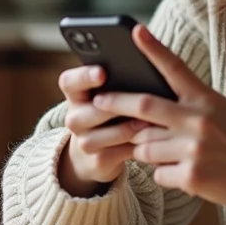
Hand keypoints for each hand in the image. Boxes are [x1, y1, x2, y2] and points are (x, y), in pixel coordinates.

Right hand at [56, 63, 149, 196]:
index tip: (102, 73)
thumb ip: (118, 81)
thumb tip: (146, 64)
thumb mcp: (107, 94)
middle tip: (138, 98)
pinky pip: (122, 151)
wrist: (96, 152)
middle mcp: (74, 118)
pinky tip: (155, 138)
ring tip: (149, 120)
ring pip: (110, 133)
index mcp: (74, 94)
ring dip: (131, 127)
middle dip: (116, 105)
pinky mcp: (100, 160)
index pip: (69, 82)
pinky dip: (140, 144)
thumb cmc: (109, 112)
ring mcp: (85, 141)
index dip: (84, 77)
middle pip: (91, 110)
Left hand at [92, 25, 225, 209]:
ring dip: (146, 150)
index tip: (135, 31)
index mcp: (205, 99)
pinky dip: (164, 173)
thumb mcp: (218, 110)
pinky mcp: (191, 176)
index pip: (175, 68)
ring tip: (169, 152)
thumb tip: (142, 111)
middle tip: (98, 102)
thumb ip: (185, 106)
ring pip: (145, 146)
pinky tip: (185, 172)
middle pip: (143, 107)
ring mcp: (194, 149)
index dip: (153, 49)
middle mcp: (198, 120)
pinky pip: (158, 173)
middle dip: (115, 104)